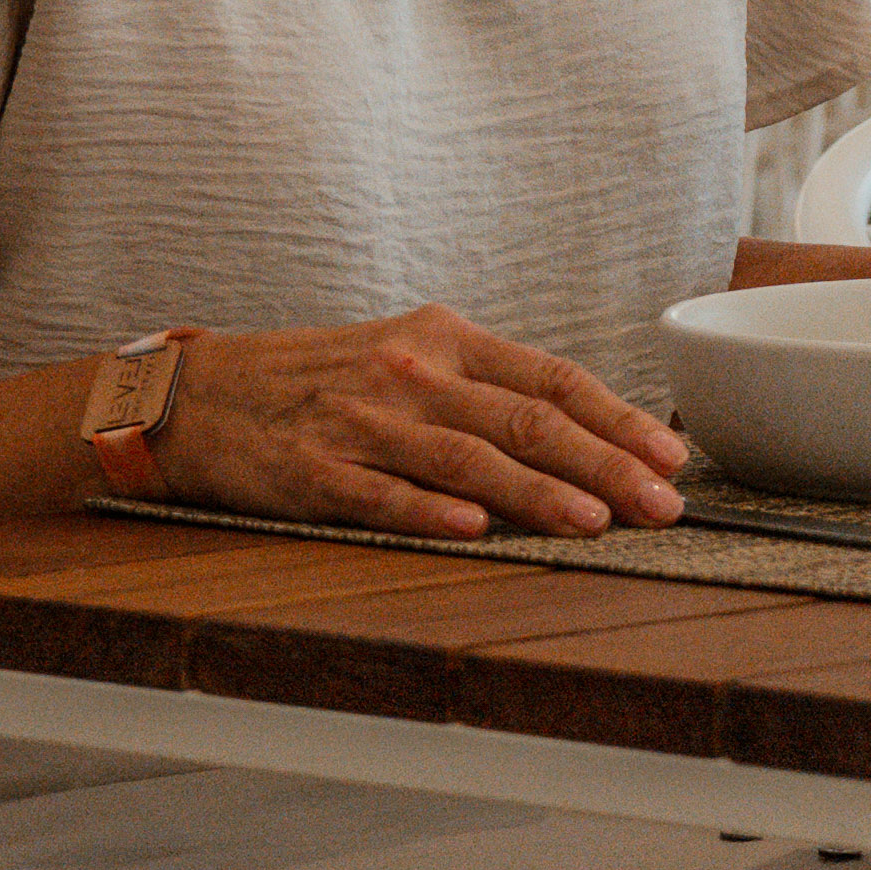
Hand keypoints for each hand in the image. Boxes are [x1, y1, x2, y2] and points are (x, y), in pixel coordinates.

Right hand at [162, 300, 690, 539]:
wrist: (199, 395)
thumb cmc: (323, 382)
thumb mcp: (410, 358)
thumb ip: (488, 389)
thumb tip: (586, 434)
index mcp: (446, 340)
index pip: (552, 378)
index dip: (619, 418)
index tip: (671, 456)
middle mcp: (412, 373)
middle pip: (525, 419)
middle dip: (605, 464)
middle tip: (662, 504)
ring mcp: (361, 422)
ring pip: (466, 458)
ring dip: (536, 492)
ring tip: (595, 522)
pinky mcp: (311, 470)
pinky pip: (380, 492)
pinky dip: (430, 510)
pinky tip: (475, 529)